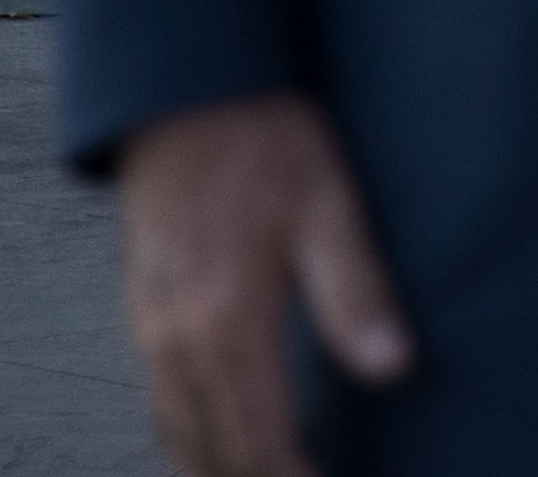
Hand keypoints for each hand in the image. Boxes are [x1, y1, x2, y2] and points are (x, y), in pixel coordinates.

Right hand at [118, 93, 410, 476]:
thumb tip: (393, 369)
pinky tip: (223, 452)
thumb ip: (357, 292)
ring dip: (223, 472)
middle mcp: (177, 338)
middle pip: (216, 450)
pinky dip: (192, 443)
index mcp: (228, 318)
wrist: (188, 97)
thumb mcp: (332, 205)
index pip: (260, 437)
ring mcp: (152, 330)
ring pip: (180, 436)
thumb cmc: (269, 143)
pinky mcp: (144, 317)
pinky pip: (163, 406)